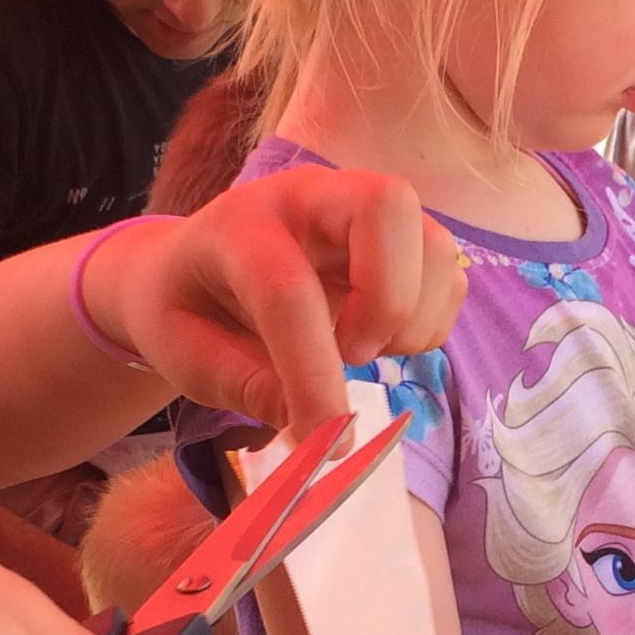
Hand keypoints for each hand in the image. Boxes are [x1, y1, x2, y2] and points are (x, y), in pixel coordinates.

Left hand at [83, 171, 466, 439]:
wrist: (191, 269)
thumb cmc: (186, 311)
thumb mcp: (186, 356)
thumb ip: (244, 387)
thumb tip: (313, 424)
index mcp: (240, 226)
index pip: (289, 290)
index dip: (313, 371)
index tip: (326, 436)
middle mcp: (310, 198)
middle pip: (388, 205)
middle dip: (389, 298)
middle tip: (354, 356)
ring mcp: (362, 212)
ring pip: (433, 242)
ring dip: (413, 319)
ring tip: (360, 353)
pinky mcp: (399, 239)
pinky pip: (448, 273)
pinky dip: (429, 322)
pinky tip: (380, 341)